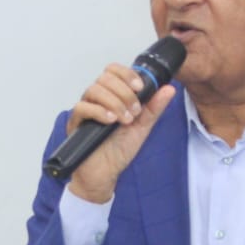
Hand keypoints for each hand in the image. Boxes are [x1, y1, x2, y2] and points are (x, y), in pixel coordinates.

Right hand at [63, 64, 178, 204]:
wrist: (105, 173)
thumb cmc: (119, 150)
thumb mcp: (143, 127)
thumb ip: (154, 108)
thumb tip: (169, 88)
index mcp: (113, 95)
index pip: (114, 71)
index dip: (127, 74)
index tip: (139, 87)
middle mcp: (98, 99)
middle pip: (105, 77)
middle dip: (124, 92)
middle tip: (135, 110)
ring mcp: (86, 109)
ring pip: (94, 90)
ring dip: (114, 102)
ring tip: (125, 119)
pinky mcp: (76, 122)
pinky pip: (82, 107)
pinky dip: (98, 111)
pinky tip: (110, 121)